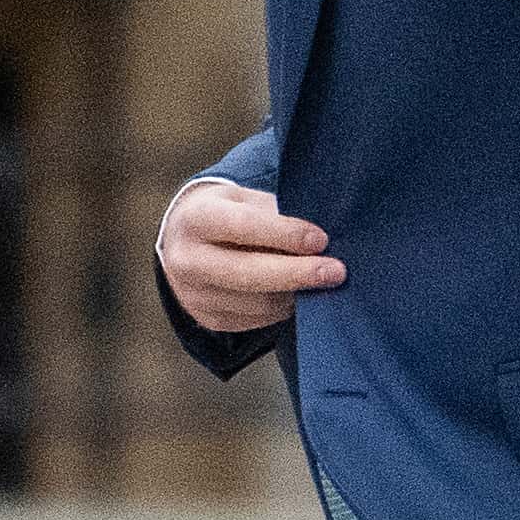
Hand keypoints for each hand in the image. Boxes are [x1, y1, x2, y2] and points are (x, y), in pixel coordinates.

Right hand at [159, 181, 345, 337]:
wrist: (184, 241)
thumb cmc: (226, 214)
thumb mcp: (244, 199)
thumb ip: (275, 214)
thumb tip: (320, 241)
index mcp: (196, 219)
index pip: (243, 226)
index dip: (285, 234)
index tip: (321, 240)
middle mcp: (187, 259)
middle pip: (247, 273)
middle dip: (296, 274)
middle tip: (336, 272)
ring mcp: (193, 294)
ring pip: (257, 302)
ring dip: (294, 293)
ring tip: (320, 280)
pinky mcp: (207, 319)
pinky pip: (255, 320)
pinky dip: (282, 308)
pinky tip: (295, 294)